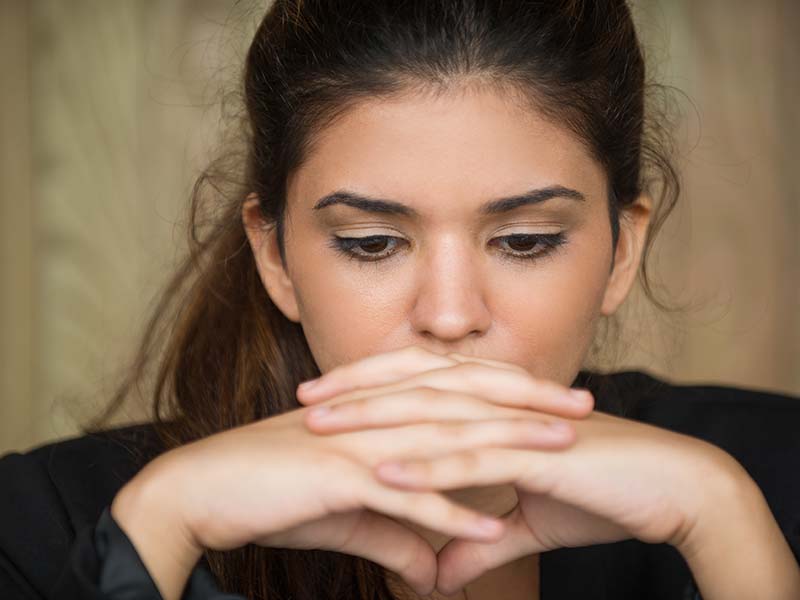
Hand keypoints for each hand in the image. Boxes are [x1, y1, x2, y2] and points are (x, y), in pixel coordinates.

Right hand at [112, 348, 582, 597]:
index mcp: (377, 408)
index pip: (455, 389)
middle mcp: (374, 413)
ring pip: (446, 438)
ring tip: (562, 452)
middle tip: (584, 405)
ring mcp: (358, 441)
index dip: (508, 391)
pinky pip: (404, 496)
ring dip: (507, 445)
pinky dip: (449, 515)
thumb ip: (395, 536)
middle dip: (528, 402)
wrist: (203, 492)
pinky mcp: (337, 477)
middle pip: (464, 401)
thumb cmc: (272, 494)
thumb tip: (432, 571)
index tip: (556, 399)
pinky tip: (492, 531)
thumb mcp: (345, 515)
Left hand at [300, 348, 742, 595]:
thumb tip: (437, 571)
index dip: (371, 390)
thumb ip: (479, 540)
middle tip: (303, 402)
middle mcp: (501, 405)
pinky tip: (383, 473)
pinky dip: (424, 467)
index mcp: (497, 408)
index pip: (421, 387)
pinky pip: (471, 459)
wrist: (672, 490)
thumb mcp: (528, 524)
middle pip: (414, 389)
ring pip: (432, 416)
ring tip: (322, 429)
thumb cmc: (603, 495)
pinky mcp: (537, 452)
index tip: (325, 400)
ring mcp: (517, 424)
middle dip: (355, 393)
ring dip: (374, 423)